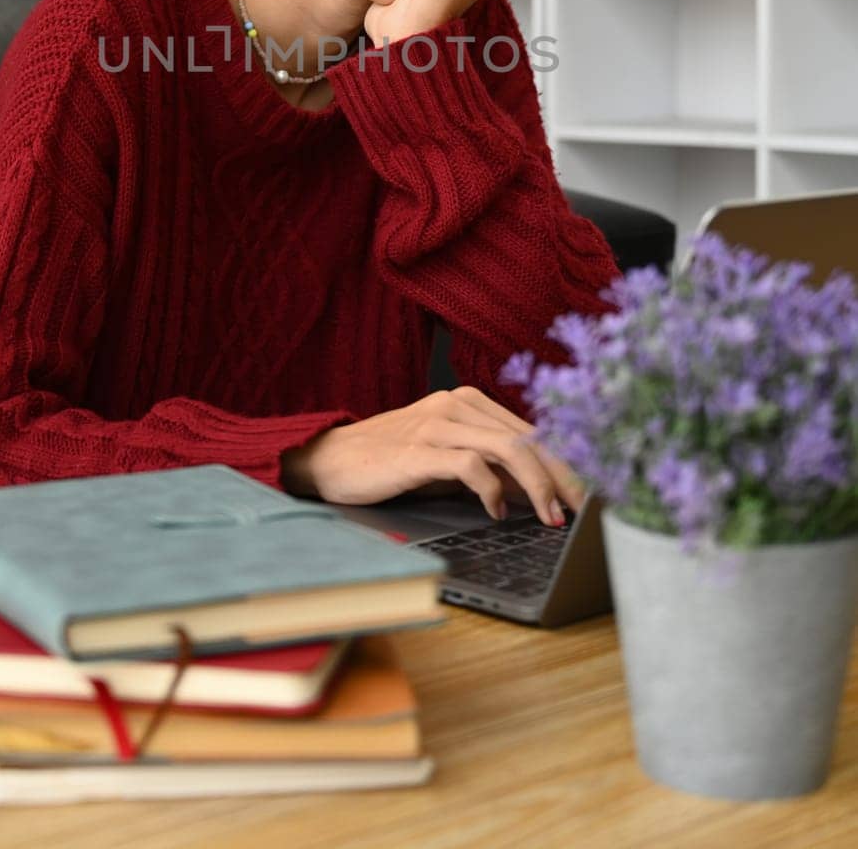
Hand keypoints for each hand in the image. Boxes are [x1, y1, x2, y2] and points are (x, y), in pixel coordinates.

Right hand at [280, 386, 584, 525]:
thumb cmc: (390, 461)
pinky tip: (495, 512)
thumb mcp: (447, 460)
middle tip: (583, 510)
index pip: (532, 430)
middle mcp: (458, 405)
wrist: (331, 459)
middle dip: (563, 476)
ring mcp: (438, 424)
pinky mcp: (418, 449)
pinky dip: (490, 490)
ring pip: (507, 448)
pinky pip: (469, 464)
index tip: (588, 494)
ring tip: (551, 517)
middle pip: (528, 437)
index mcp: (469, 402)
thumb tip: (536, 493)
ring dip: (537, 485)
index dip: (565, 462)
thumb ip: (488, 466)